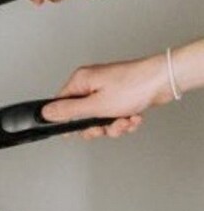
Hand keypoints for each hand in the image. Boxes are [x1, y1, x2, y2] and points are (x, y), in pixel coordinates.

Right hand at [41, 53, 172, 138]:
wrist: (164, 81)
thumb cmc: (134, 86)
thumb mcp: (96, 105)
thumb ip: (68, 111)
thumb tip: (46, 113)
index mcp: (80, 81)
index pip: (61, 104)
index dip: (69, 120)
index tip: (79, 129)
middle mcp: (91, 84)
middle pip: (81, 116)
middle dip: (97, 126)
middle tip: (106, 126)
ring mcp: (106, 90)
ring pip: (99, 118)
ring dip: (114, 125)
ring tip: (125, 121)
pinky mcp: (119, 96)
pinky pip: (113, 115)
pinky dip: (123, 120)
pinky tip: (132, 117)